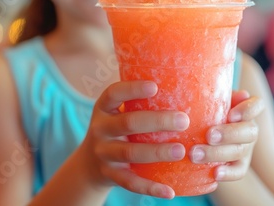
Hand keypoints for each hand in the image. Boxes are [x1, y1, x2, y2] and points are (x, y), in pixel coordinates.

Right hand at [80, 81, 189, 198]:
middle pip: (128, 123)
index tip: (155, 86)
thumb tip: (182, 82)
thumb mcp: (118, 111)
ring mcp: (104, 153)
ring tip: (181, 150)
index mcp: (104, 108)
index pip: (114, 93)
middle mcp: (100, 129)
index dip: (132, 89)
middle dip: (157, 121)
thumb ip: (139, 101)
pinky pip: (131, 183)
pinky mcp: (110, 175)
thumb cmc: (117, 127)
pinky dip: (150, 188)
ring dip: (157, 152)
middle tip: (183, 120)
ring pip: (130, 153)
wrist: (89, 163)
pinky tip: (170, 191)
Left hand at [188, 91, 263, 181]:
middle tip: (208, 135)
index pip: (257, 105)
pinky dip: (228, 173)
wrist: (203, 133)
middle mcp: (249, 129)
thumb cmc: (206, 110)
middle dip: (228, 134)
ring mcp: (246, 148)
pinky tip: (214, 173)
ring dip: (218, 153)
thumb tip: (234, 93)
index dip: (248, 110)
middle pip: (249, 131)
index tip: (231, 115)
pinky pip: (239, 171)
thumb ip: (214, 95)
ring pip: (240, 151)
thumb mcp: (209, 99)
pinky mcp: (240, 165)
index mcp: (246, 109)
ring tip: (195, 154)